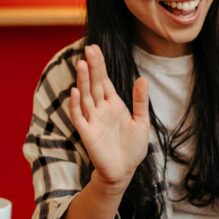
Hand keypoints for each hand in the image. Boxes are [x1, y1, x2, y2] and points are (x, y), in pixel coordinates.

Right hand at [70, 44, 150, 193]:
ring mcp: (92, 120)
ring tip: (81, 64)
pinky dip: (76, 104)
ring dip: (82, 81)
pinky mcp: (87, 132)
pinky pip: (79, 116)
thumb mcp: (142, 122)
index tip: (94, 48)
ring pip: (85, 96)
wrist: (124, 170)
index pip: (104, 80)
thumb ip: (140, 101)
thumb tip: (142, 78)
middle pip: (94, 84)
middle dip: (91, 67)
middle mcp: (100, 109)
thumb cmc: (133, 147)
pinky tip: (76, 91)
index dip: (99, 65)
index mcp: (113, 104)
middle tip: (88, 49)